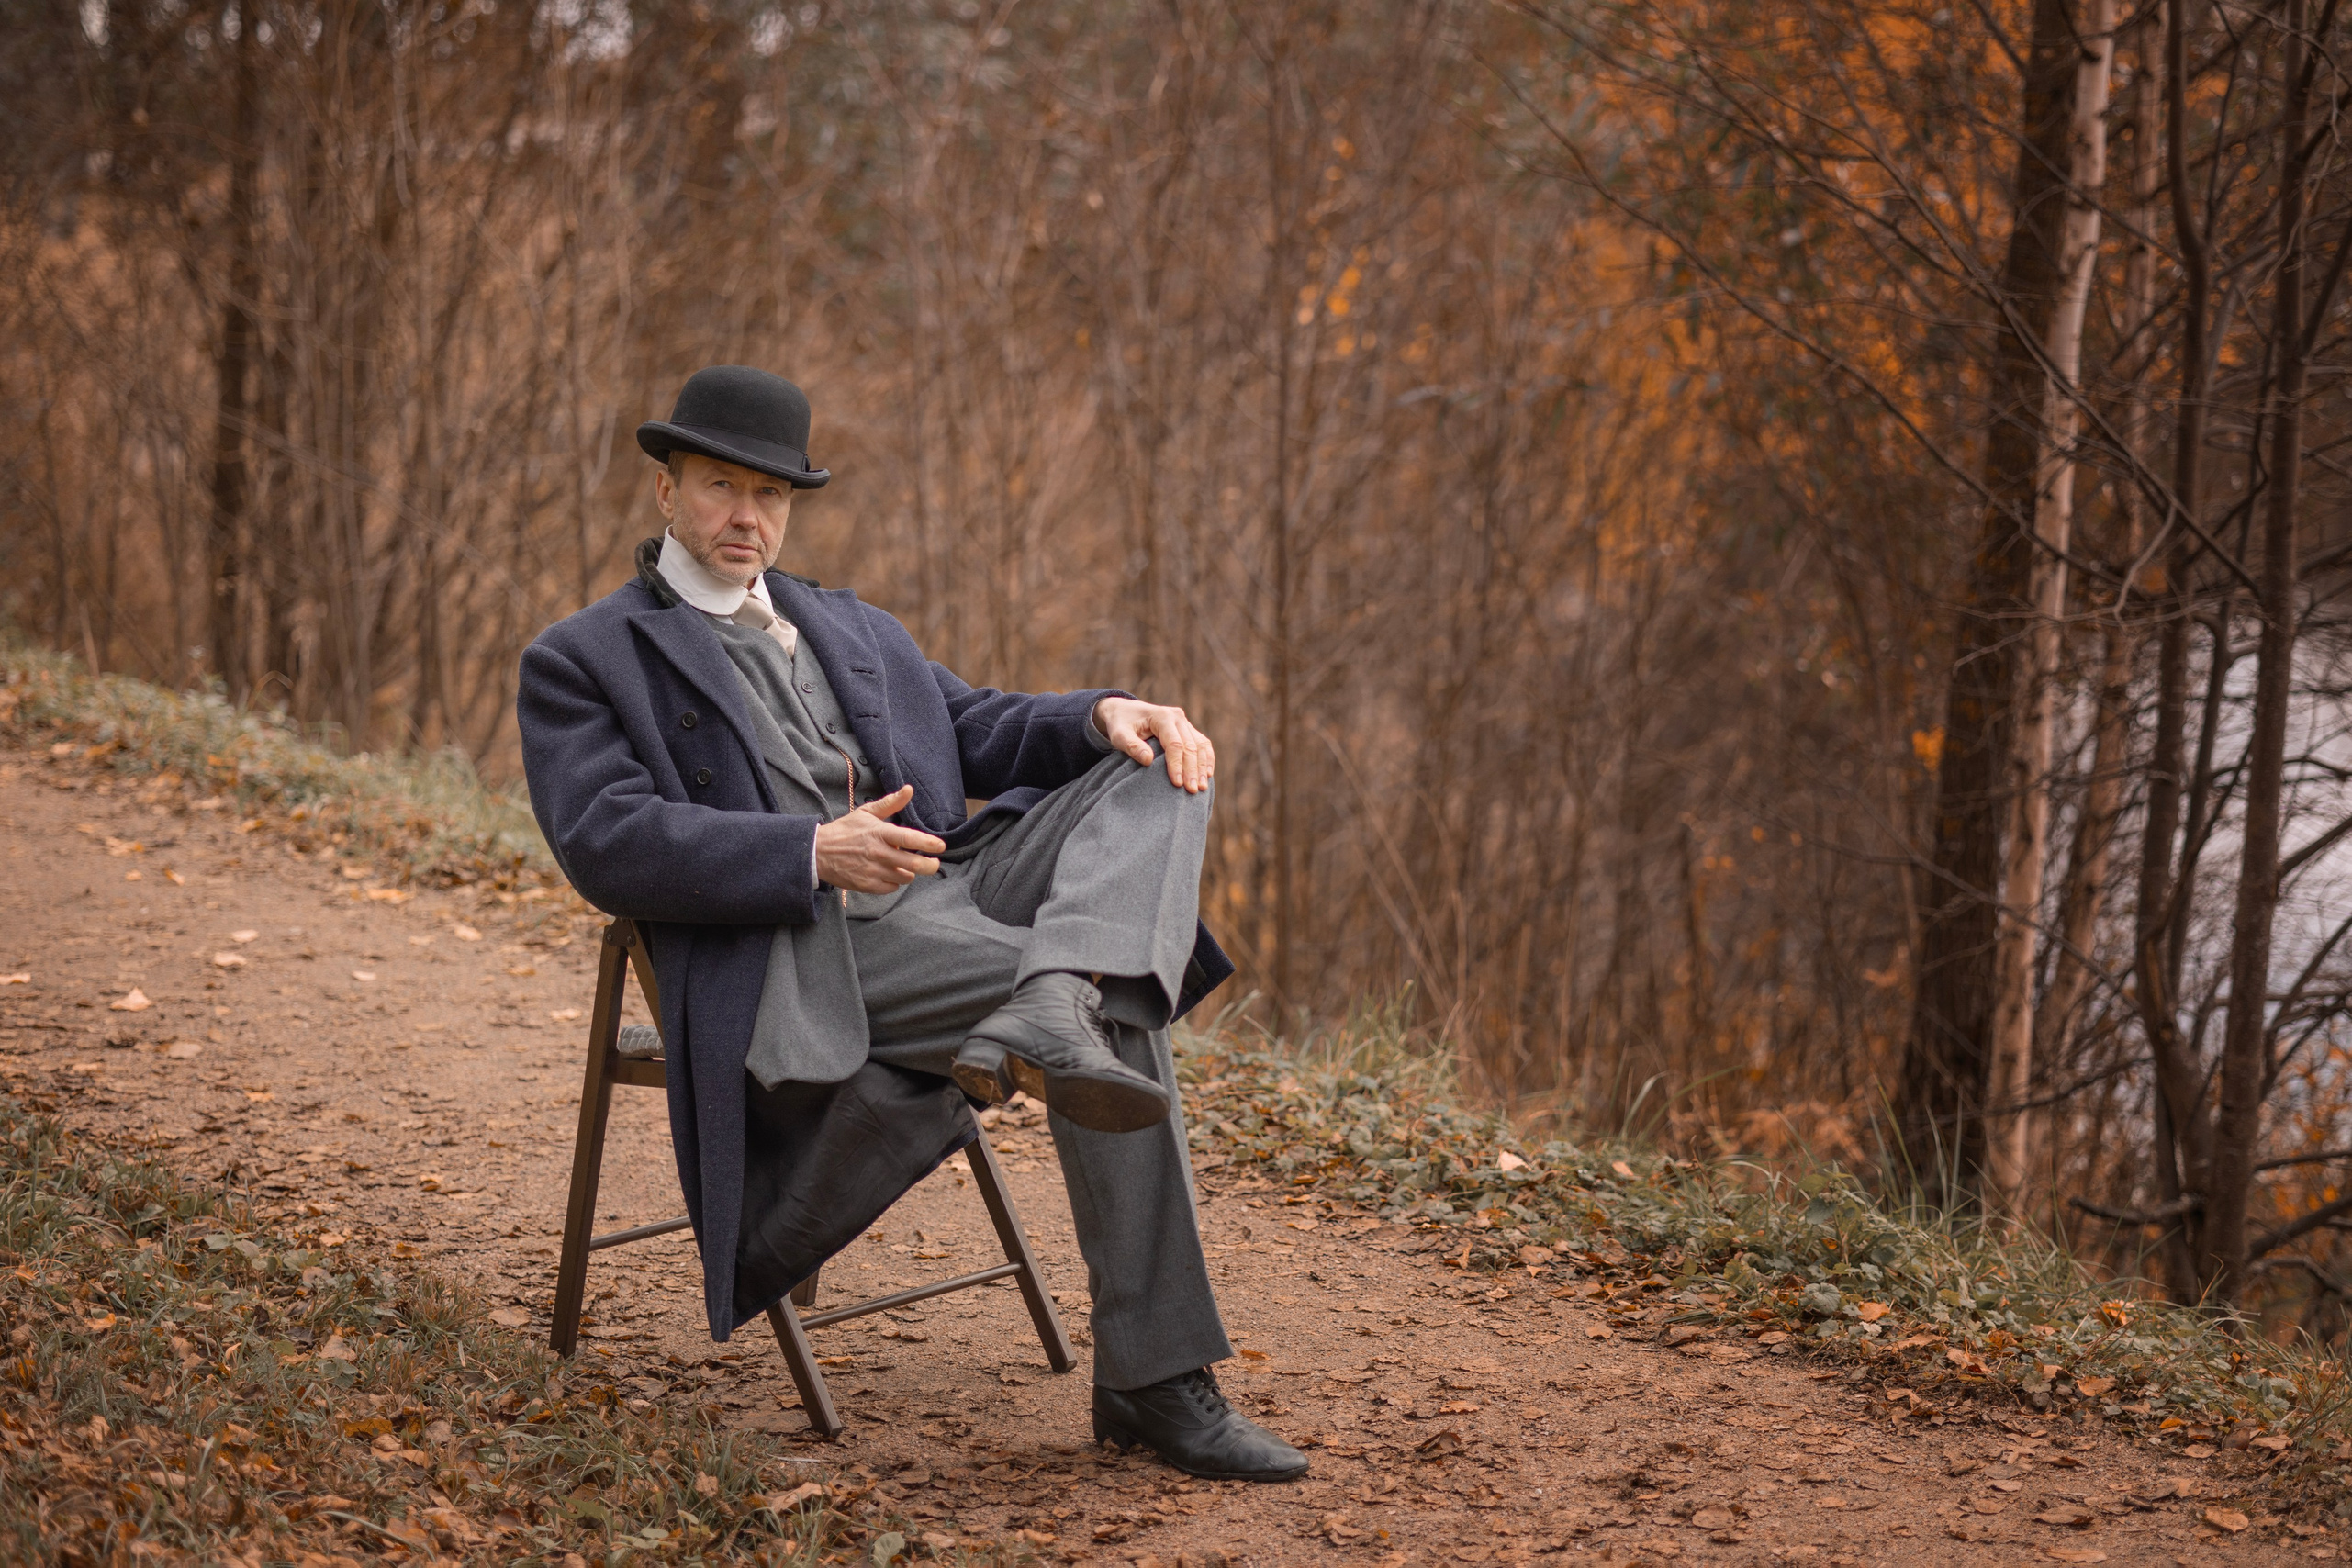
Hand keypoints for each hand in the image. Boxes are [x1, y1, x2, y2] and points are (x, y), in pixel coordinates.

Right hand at [814, 785, 944, 892]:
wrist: (818, 853)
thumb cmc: (844, 831)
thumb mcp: (865, 813)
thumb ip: (890, 803)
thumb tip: (909, 789)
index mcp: (880, 833)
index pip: (909, 838)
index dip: (928, 843)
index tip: (941, 846)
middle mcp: (879, 853)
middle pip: (914, 864)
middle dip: (930, 865)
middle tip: (934, 863)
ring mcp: (873, 871)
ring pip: (905, 877)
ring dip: (908, 872)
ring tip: (900, 864)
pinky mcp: (868, 885)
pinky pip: (892, 888)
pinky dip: (893, 882)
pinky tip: (886, 873)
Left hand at [1094, 696, 1214, 791]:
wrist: (1124, 711)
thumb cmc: (1120, 725)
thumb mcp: (1119, 735)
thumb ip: (1132, 746)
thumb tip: (1148, 760)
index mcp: (1162, 716)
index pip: (1174, 744)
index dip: (1176, 765)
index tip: (1176, 783)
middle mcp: (1177, 717)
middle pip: (1190, 746)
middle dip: (1192, 770)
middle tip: (1192, 790)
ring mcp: (1184, 722)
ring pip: (1201, 745)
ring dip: (1202, 766)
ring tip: (1202, 787)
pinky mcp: (1187, 729)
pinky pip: (1202, 744)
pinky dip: (1206, 759)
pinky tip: (1207, 775)